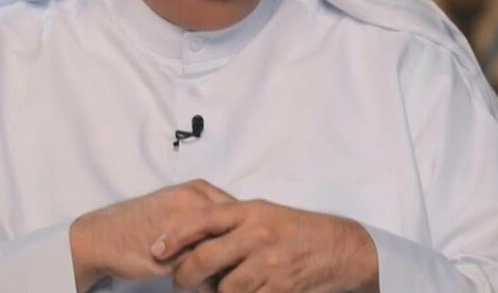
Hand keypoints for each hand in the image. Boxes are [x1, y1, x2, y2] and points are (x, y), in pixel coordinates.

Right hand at [69, 179, 234, 290]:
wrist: (101, 237)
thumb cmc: (141, 225)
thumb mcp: (178, 207)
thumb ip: (208, 215)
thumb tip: (243, 233)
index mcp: (198, 189)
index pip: (241, 212)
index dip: (241, 235)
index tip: (237, 250)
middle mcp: (195, 201)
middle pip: (236, 230)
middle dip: (235, 251)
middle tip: (229, 266)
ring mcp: (185, 225)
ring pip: (222, 250)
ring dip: (221, 267)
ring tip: (212, 276)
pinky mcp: (173, 252)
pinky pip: (202, 269)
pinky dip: (204, 280)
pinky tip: (195, 283)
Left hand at [157, 199, 378, 292]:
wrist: (341, 249)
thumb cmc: (299, 231)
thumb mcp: (267, 214)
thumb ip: (234, 223)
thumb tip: (195, 238)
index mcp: (252, 212)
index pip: (203, 220)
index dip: (175, 236)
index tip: (156, 250)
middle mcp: (258, 235)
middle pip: (205, 258)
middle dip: (184, 274)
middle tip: (180, 280)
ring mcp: (269, 265)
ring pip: (223, 287)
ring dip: (216, 292)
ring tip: (216, 289)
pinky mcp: (280, 290)